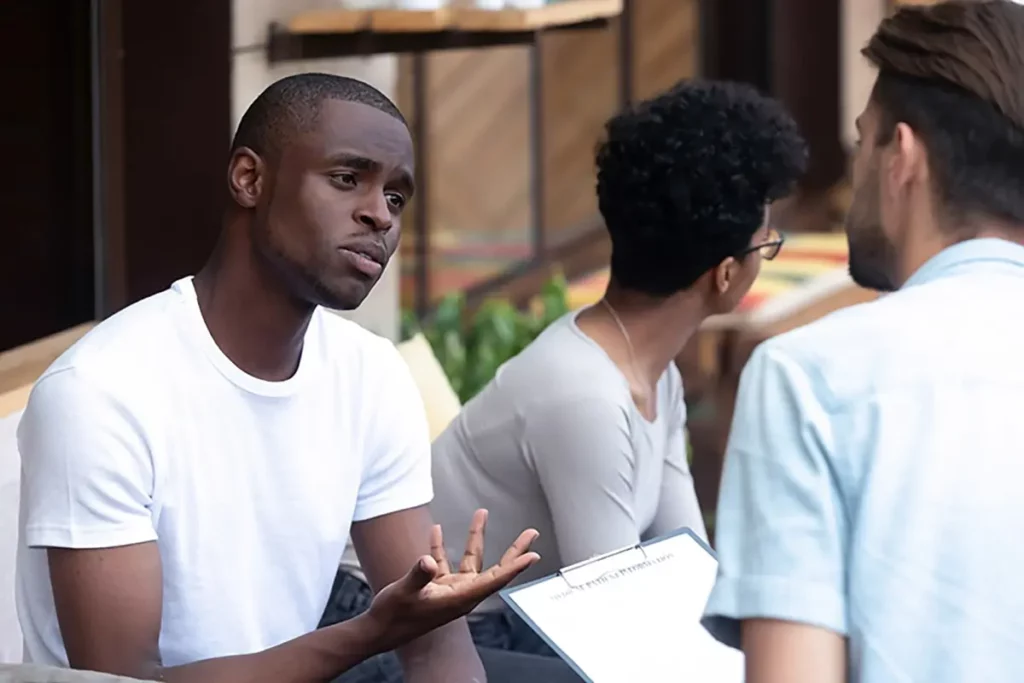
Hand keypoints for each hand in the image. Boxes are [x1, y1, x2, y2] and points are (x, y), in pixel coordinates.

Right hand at [364, 509, 539, 652]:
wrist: (378, 631)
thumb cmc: (393, 616)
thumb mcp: (404, 593)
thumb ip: (418, 576)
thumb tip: (428, 562)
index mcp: (460, 599)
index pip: (495, 580)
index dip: (515, 567)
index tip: (533, 555)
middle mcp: (461, 594)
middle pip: (494, 569)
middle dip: (513, 551)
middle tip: (531, 534)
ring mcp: (450, 590)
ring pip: (470, 560)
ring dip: (474, 537)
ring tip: (481, 513)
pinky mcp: (438, 587)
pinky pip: (444, 563)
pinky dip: (441, 546)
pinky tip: (436, 531)